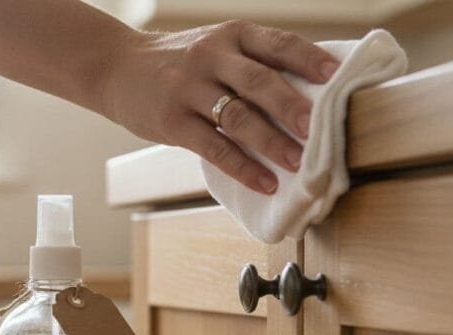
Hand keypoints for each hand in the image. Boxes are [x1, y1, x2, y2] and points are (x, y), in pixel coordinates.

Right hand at [100, 21, 339, 193]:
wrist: (116, 67)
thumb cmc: (178, 62)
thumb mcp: (214, 46)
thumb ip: (251, 63)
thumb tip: (310, 95)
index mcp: (232, 35)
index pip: (277, 44)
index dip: (309, 59)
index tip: (337, 77)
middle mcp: (211, 57)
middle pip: (259, 81)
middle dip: (292, 106)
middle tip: (319, 129)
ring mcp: (188, 89)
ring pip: (237, 116)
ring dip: (271, 142)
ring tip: (297, 163)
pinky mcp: (171, 121)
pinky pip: (213, 147)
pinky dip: (242, 166)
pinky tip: (263, 182)